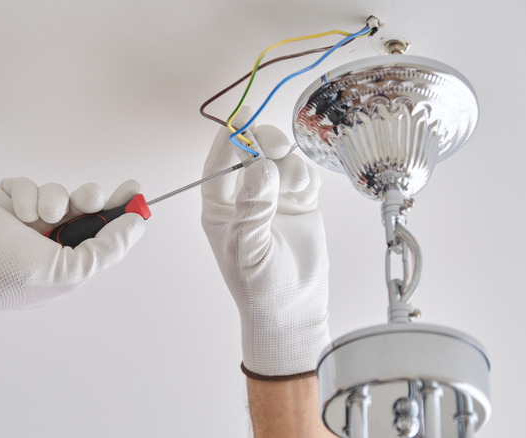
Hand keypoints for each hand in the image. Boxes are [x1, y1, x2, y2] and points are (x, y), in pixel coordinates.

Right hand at [0, 178, 144, 333]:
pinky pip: (28, 184)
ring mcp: (27, 219)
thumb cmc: (9, 275)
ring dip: (52, 200)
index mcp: (68, 260)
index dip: (121, 211)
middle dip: (90, 198)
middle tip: (88, 200)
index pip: (103, 232)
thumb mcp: (69, 272)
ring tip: (38, 217)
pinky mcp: (6, 200)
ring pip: (57, 191)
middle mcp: (51, 239)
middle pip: (85, 205)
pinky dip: (25, 195)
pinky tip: (16, 213)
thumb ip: (107, 250)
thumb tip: (137, 225)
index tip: (134, 191)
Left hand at [201, 108, 329, 378]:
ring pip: (279, 158)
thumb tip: (259, 167)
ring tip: (296, 189)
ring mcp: (272, 196)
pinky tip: (306, 196)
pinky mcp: (298, 200)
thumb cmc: (259, 286)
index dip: (230, 137)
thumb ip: (252, 207)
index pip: (219, 163)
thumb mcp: (248, 247)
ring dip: (289, 163)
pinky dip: (306, 176)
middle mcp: (244, 196)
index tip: (244, 116)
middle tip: (278, 150)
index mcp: (219, 206)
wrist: (293, 308)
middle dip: (265, 143)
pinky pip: (301, 172)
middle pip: (251, 151)